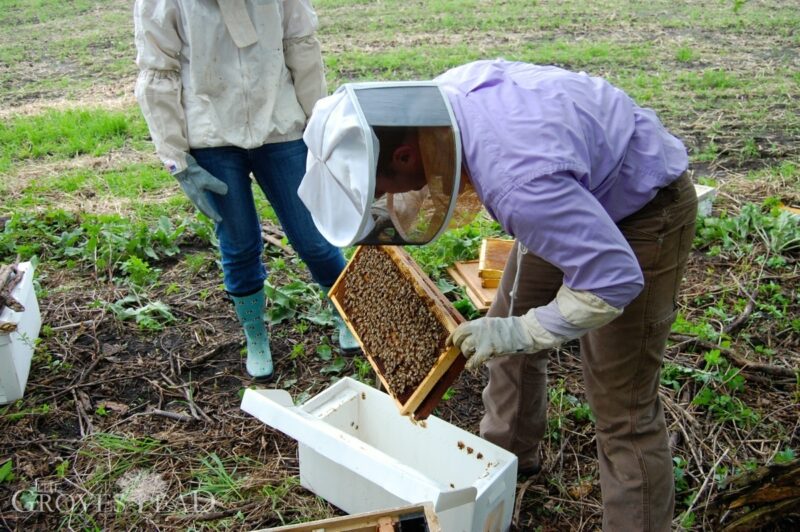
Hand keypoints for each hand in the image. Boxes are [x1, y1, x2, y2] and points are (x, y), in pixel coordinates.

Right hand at [174, 155, 227, 221]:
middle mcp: (193, 196)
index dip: (213, 215)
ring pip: (199, 203)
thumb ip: (216, 185)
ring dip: (205, 207)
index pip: (206, 209)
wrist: (179, 164)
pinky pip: (198, 197)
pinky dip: (203, 200)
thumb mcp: (206, 178)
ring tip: (211, 210)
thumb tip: (225, 191)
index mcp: (196, 197)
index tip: (219, 220)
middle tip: (215, 218)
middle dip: (209, 213)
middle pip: (202, 208)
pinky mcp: (190, 186)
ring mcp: (190, 191)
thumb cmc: (192, 172)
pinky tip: (205, 196)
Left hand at [447, 312, 564, 369]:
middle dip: (459, 346)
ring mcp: (483, 339)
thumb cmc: (511, 330)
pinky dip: (471, 364)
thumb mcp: (493, 325)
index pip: (460, 328)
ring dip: (467, 354)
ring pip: (465, 348)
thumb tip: (471, 339)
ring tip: (474, 356)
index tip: (447, 344)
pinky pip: (473, 359)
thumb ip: (481, 330)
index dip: (452, 336)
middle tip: (465, 351)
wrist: (524, 331)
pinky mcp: (489, 349)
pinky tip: (471, 366)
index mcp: (480, 322)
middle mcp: (479, 329)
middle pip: (459, 338)